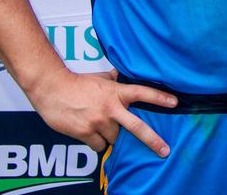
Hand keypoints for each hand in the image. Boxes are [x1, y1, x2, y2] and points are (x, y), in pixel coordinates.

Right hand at [26, 67, 177, 156]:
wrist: (52, 89)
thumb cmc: (77, 82)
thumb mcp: (101, 77)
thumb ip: (115, 80)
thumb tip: (124, 75)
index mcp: (116, 92)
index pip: (143, 93)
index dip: (160, 98)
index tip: (175, 103)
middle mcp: (110, 108)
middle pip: (137, 127)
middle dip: (153, 140)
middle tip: (165, 150)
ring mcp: (98, 122)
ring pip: (114, 138)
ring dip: (110, 135)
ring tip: (99, 123)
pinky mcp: (85, 133)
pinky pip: (98, 146)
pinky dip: (96, 142)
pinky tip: (89, 131)